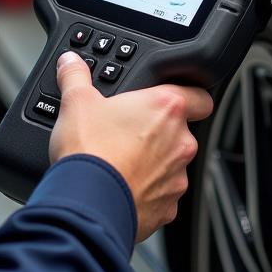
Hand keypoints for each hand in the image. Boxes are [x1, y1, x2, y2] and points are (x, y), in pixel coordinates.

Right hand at [50, 52, 212, 241]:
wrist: (87, 204)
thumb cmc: (90, 152)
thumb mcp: (76, 103)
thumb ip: (76, 77)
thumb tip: (71, 62)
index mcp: (166, 108)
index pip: (200, 96)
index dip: (190, 96)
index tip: (173, 101)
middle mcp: (180, 142)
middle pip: (181, 132)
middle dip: (159, 133)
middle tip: (129, 134)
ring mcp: (177, 178)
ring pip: (172, 165)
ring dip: (154, 164)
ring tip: (121, 163)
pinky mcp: (167, 209)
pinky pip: (162, 195)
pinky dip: (147, 192)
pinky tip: (122, 187)